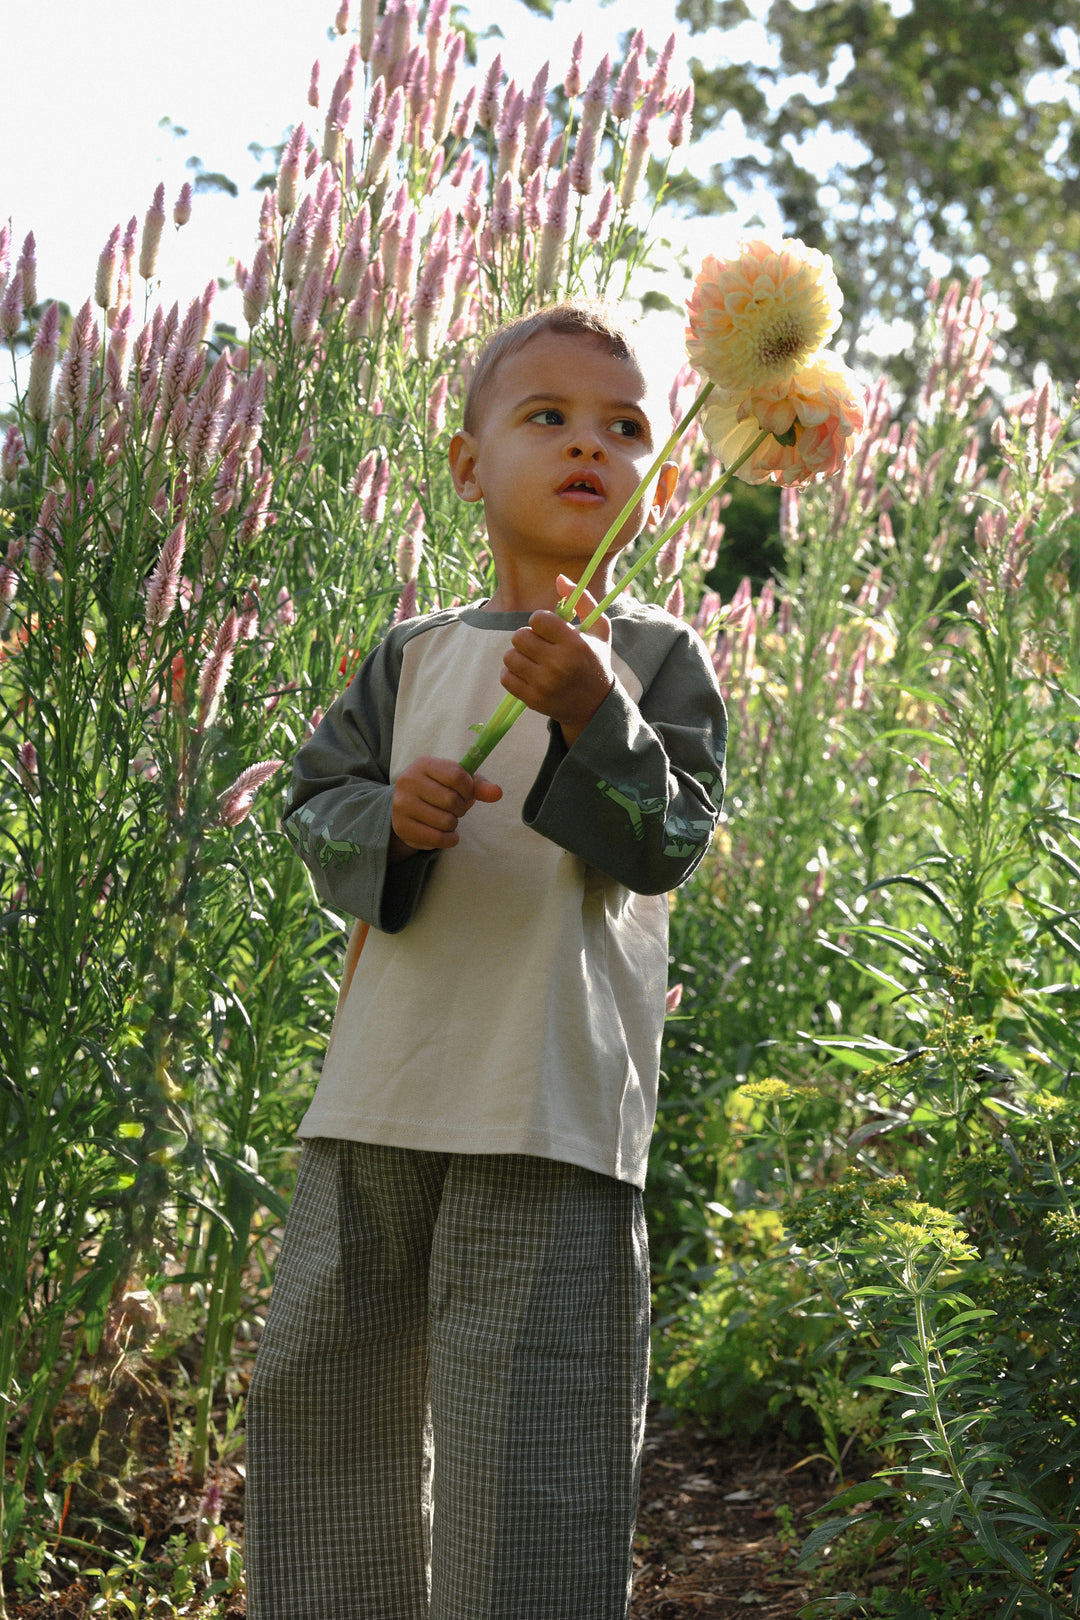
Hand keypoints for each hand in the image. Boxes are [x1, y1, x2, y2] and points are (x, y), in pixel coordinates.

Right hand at [390, 755, 501, 858]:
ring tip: (446, 819)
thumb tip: (498, 793)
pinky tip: (447, 834)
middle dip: (461, 808)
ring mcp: (402, 805)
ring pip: (445, 821)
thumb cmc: (438, 789)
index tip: (466, 793)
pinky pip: (437, 839)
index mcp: (424, 764)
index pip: (457, 776)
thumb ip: (479, 786)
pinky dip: (449, 839)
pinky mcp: (401, 827)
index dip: (469, 789)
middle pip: (452, 800)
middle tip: (455, 808)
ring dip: (454, 824)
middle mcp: (409, 781)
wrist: (408, 806)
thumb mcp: (458, 782)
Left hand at [500, 574, 613, 746]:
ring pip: (509, 656)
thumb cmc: (595, 661)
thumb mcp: (599, 630)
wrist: (594, 706)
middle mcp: (559, 665)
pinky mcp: (532, 700)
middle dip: (527, 637)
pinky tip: (527, 674)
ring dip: (518, 655)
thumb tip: (559, 577)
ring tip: (533, 660)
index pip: (538, 619)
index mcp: (575, 644)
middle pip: (519, 636)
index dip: (540, 621)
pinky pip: (505, 677)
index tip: (548, 629)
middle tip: (540, 646)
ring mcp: (544, 685)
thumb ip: (582, 600)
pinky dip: (512, 674)